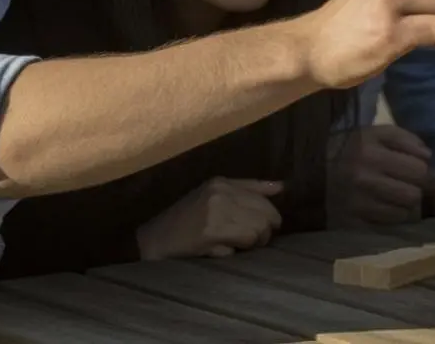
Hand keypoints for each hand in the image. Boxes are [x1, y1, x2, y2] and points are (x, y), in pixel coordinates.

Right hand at [136, 178, 282, 260]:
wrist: (152, 240)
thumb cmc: (185, 220)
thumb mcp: (214, 196)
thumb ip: (249, 189)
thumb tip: (282, 186)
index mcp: (222, 182)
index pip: (262, 196)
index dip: (270, 215)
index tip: (268, 226)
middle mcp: (220, 193)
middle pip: (265, 215)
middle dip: (264, 232)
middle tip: (252, 241)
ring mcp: (216, 211)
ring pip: (258, 230)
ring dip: (252, 244)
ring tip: (237, 245)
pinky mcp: (211, 232)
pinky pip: (243, 243)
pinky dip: (237, 251)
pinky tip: (223, 250)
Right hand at [327, 125, 430, 225]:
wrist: (304, 170)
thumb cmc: (344, 148)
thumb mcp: (371, 132)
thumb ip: (403, 139)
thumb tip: (428, 157)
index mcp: (370, 152)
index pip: (419, 170)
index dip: (420, 170)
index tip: (412, 169)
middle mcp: (364, 179)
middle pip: (414, 195)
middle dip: (414, 189)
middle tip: (405, 185)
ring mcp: (357, 204)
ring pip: (402, 214)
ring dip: (402, 206)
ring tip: (392, 196)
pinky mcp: (350, 224)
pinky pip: (386, 227)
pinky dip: (388, 218)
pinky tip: (381, 208)